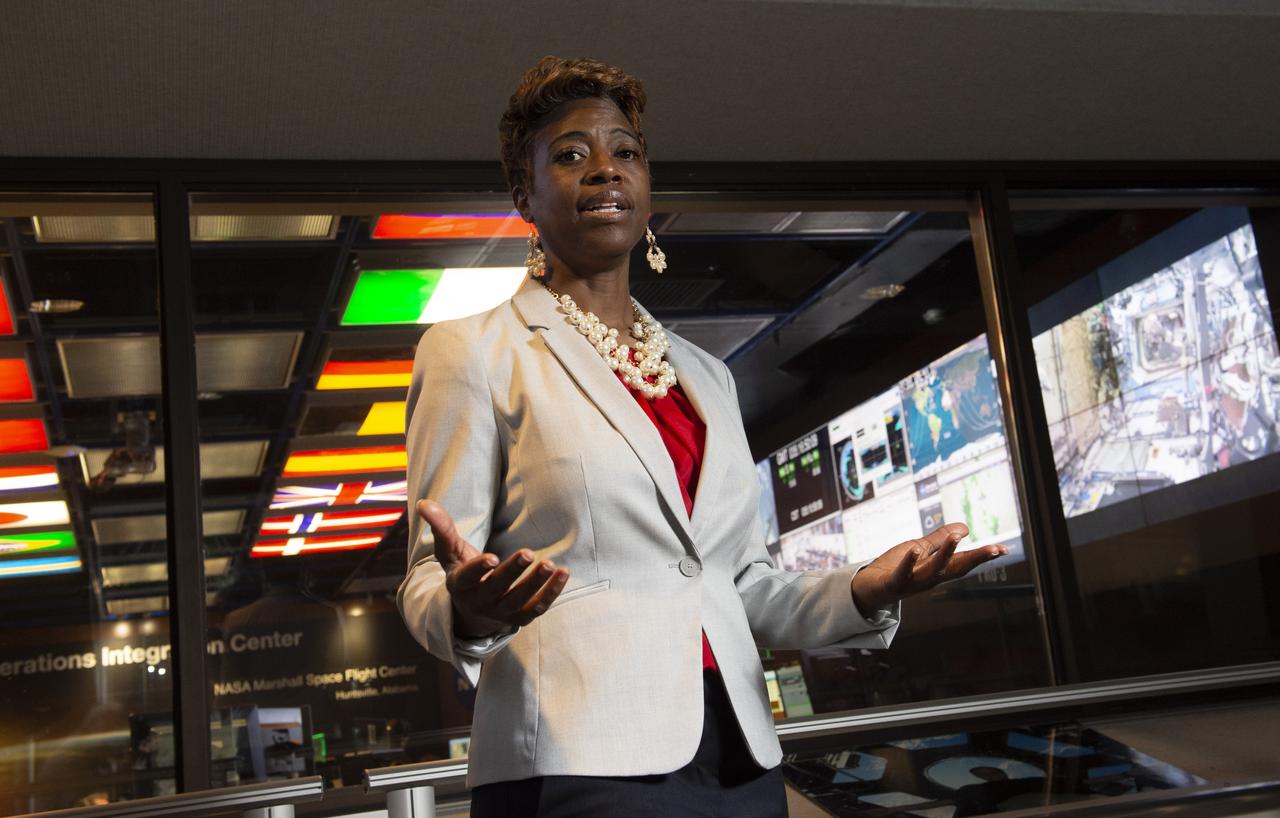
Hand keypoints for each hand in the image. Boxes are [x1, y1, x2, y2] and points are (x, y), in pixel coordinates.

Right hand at [418, 499, 570, 637]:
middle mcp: (480, 602)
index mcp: (460, 585)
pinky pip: (537, 608)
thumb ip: (441, 528)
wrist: (472, 611)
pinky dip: (551, 593)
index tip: (492, 557)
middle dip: (513, 572)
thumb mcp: (449, 552)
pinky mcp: (520, 618)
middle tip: (528, 553)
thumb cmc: (462, 571)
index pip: (468, 578)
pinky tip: (563, 573)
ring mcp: (501, 612)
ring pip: (520, 601)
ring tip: (551, 564)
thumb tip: (424, 503)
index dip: (479, 569)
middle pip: (497, 588)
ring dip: (536, 583)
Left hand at [849, 523, 1006, 614]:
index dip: (983, 556)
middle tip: (995, 549)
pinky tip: (915, 550)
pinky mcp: (893, 583)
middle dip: (975, 559)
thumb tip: (964, 528)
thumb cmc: (893, 568)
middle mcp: (928, 578)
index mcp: (936, 569)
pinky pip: (902, 574)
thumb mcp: (919, 549)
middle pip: (955, 569)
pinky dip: (909, 563)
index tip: (1004, 549)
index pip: (963, 562)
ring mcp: (912, 582)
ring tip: (956, 539)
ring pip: (933, 571)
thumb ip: (939, 540)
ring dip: (945, 555)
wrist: (866, 588)